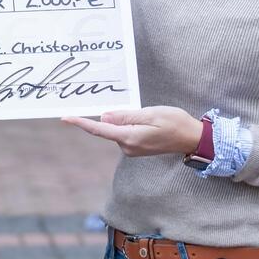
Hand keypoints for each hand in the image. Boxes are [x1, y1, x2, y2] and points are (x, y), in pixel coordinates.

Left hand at [62, 106, 203, 157]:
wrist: (193, 138)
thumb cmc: (175, 123)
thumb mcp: (150, 114)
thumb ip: (125, 116)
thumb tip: (104, 118)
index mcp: (129, 138)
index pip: (99, 130)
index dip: (81, 123)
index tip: (65, 118)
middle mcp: (128, 147)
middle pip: (108, 128)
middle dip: (112, 115)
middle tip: (138, 109)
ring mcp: (132, 149)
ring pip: (117, 129)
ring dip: (125, 119)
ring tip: (151, 116)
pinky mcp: (137, 147)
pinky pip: (124, 133)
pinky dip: (128, 124)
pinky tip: (146, 120)